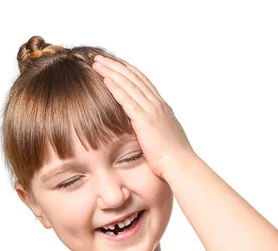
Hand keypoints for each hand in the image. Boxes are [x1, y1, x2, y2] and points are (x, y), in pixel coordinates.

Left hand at [92, 54, 196, 179]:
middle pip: (134, 78)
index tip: (115, 64)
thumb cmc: (173, 158)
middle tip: (101, 58)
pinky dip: (116, 88)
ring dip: (112, 72)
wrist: (180, 164)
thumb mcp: (165, 137)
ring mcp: (152, 111)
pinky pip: (127, 100)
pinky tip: (105, 79)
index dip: (128, 70)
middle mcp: (157, 104)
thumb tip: (151, 130)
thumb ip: (157, 128)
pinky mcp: (144, 121)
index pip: (143, 82)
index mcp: (162, 107)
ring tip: (97, 63)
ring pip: (129, 84)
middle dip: (116, 66)